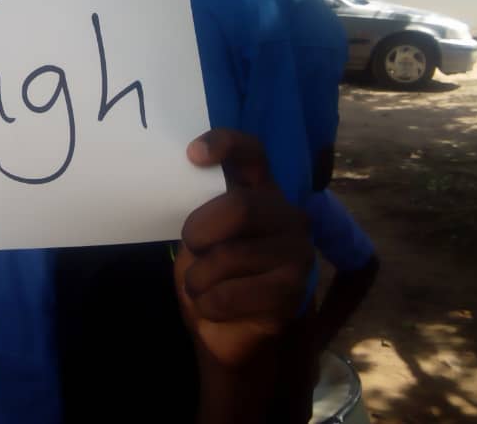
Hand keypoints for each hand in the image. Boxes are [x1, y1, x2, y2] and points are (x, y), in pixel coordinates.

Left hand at [175, 130, 312, 368]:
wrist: (232, 333)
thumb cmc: (213, 273)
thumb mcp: (201, 234)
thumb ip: (199, 204)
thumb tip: (179, 174)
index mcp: (261, 191)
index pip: (251, 152)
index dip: (224, 143)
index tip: (193, 155)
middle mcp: (288, 215)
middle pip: (241, 206)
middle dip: (200, 231)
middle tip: (193, 248)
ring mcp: (298, 253)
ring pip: (229, 256)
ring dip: (198, 278)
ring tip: (203, 286)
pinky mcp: (293, 293)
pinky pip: (230, 295)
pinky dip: (208, 305)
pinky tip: (216, 307)